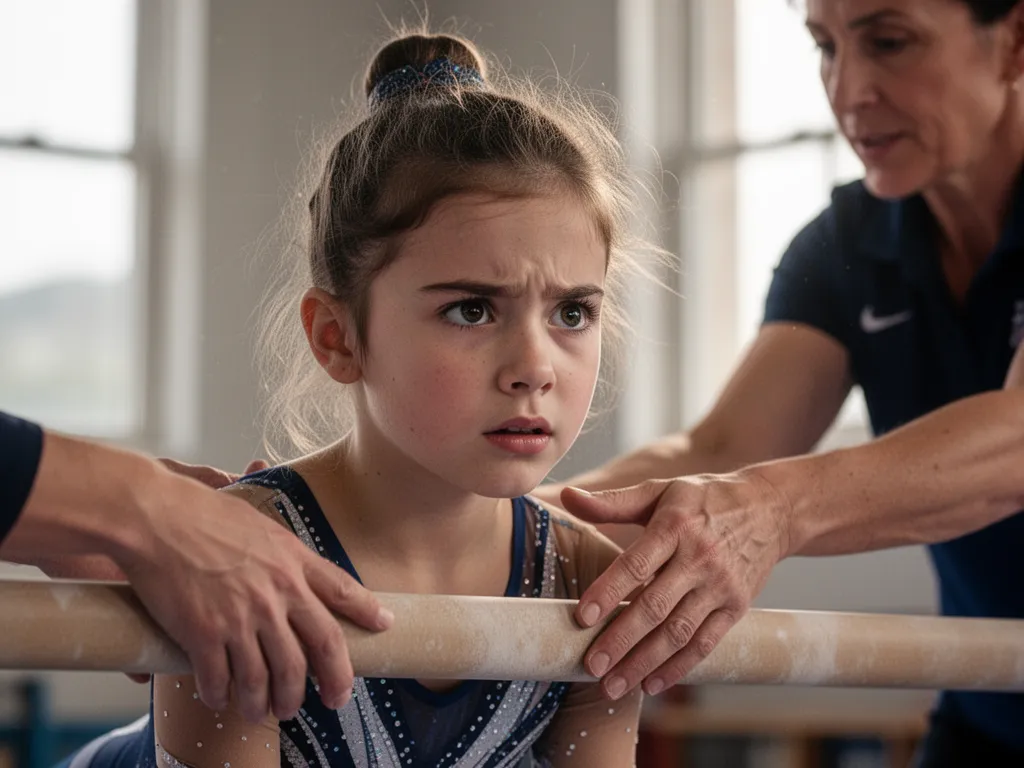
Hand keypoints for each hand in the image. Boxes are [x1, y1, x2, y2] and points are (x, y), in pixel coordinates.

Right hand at [116, 463, 392, 721]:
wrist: (157, 518)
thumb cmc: (204, 513)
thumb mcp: (262, 525)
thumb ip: (283, 552)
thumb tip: (294, 568)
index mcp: (293, 561)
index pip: (344, 591)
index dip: (368, 613)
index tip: (384, 627)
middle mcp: (277, 592)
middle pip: (319, 649)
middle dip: (331, 682)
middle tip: (331, 701)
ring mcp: (242, 617)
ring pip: (271, 676)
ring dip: (271, 702)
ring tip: (268, 712)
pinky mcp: (204, 634)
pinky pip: (221, 680)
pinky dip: (222, 696)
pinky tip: (220, 699)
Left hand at [561, 470, 790, 698]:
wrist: (771, 508)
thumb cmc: (704, 499)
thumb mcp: (659, 490)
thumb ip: (612, 501)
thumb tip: (566, 496)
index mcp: (674, 526)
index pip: (636, 564)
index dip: (608, 591)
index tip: (582, 617)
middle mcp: (699, 557)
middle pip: (655, 606)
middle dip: (621, 640)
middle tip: (591, 665)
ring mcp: (720, 585)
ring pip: (679, 632)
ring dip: (644, 662)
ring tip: (614, 686)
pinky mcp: (737, 607)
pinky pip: (706, 643)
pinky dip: (679, 667)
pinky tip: (652, 684)